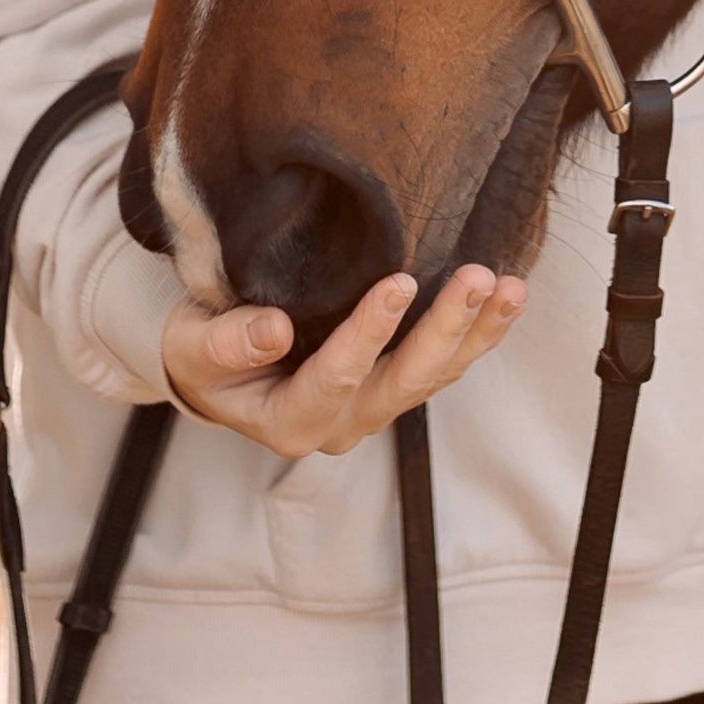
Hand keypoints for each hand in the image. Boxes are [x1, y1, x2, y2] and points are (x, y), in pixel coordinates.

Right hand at [163, 263, 526, 456]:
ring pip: (435, 376)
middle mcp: (342, 424)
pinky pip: (443, 365)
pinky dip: (477, 333)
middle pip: (404, 383)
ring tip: (510, 287)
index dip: (369, 334)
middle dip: (444, 330)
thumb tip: (274, 331)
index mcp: (290, 421)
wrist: (217, 367)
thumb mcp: (193, 347)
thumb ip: (225, 344)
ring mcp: (374, 407)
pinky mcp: (395, 384)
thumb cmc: (202, 353)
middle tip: (478, 280)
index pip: (337, 379)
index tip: (400, 281)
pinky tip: (507, 296)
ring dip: (476, 332)